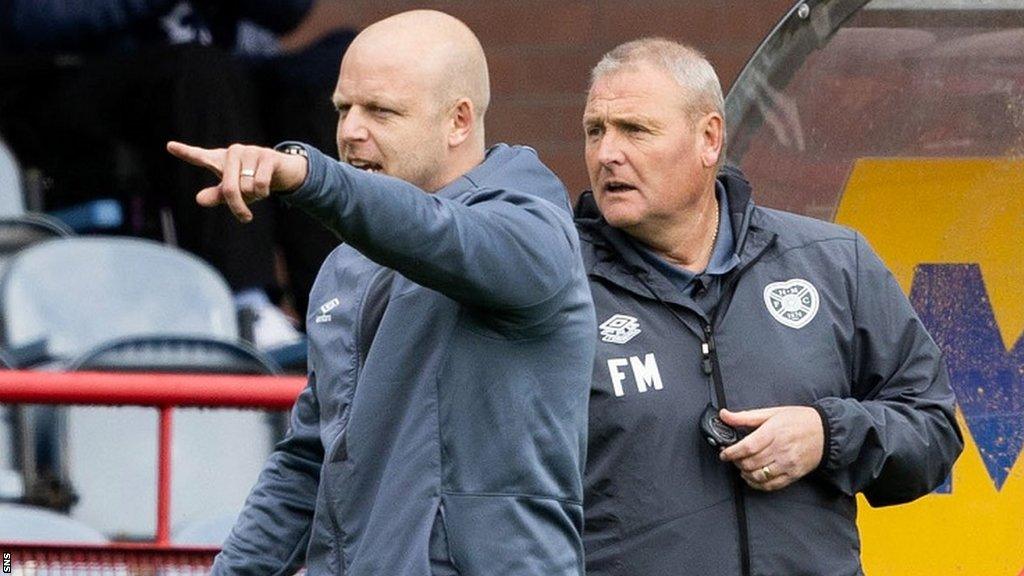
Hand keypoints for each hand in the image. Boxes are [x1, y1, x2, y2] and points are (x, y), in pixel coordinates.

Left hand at [166, 141, 307, 222]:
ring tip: (260, 190)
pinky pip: (260, 183)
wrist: (283, 172)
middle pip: (228, 188)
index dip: (185, 152)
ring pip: (246, 187)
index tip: (169, 146)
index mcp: (220, 161)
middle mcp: (232, 152)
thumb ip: (216, 196)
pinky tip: (269, 188)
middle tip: (245, 218)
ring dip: (255, 197)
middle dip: (238, 206)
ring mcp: (250, 151)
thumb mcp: (234, 192)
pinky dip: (264, 192)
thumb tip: (199, 199)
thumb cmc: (253, 182)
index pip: (199, 156)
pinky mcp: (266, 155)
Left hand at [718, 406, 823, 490]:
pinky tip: (753, 478)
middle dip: (737, 462)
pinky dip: (758, 484)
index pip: (747, 447)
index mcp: (773, 432)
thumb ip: (746, 416)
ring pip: (759, 476)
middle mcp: (781, 449)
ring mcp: (788, 464)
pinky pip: (772, 485)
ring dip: (745, 474)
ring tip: (742, 467)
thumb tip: (724, 415)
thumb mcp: (772, 412)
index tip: (724, 453)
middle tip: (733, 458)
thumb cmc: (799, 420)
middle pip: (751, 463)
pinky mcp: (794, 474)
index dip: (731, 452)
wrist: (826, 431)